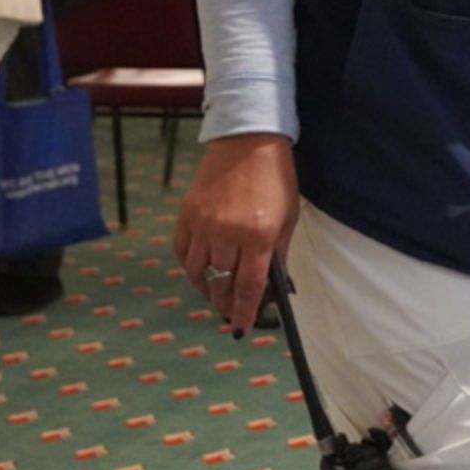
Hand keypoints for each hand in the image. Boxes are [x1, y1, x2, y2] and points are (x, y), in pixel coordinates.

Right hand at [173, 133, 298, 335]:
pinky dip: (189, 266)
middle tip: (230, 313)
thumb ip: (278, 252)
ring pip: (196, 272)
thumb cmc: (275, 178)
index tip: (241, 327)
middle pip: (220, 284)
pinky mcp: (186, 215)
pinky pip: (181, 251)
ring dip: (206, 288)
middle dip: (225, 304)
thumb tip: (273, 283)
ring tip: (216, 292)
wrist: (247, 141)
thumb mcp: (288, 217)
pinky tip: (200, 270)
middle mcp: (226, 234)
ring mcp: (202, 225)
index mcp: (257, 237)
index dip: (243, 312)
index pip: (248, 287)